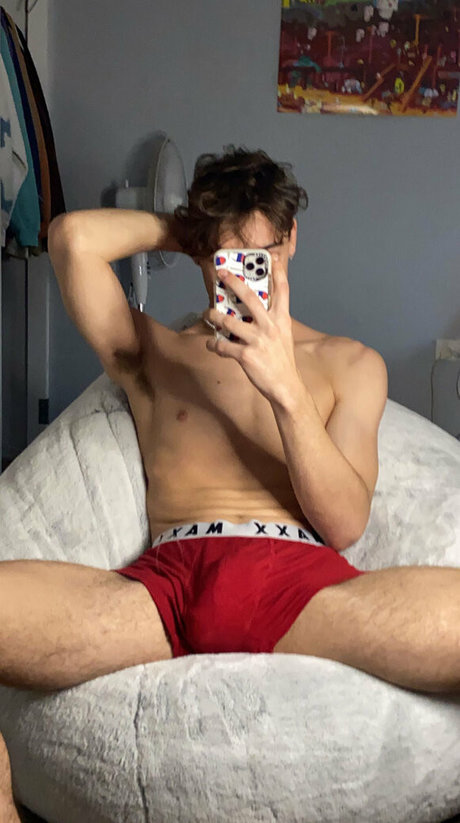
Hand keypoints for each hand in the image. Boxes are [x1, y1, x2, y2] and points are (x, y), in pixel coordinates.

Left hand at [204, 254, 302, 404]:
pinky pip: (223, 346)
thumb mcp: (283, 336)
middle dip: (234, 283)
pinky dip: (214, 344)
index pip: (282, 291)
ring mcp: (258, 340)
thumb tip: (252, 311)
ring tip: (206, 314)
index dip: (278, 273)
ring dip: (214, 316)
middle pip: (251, 298)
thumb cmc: (281, 360)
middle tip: (221, 273)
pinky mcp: (246, 355)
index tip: (274, 257)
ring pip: (229, 321)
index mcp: (282, 320)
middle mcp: (270, 326)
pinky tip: (211, 343)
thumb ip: (271, 321)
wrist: (285, 386)